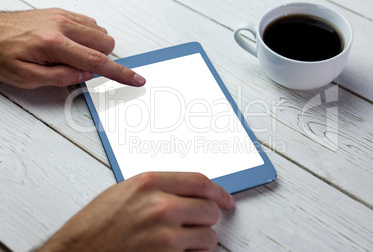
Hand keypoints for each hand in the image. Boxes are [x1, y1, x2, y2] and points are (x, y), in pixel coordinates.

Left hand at [0, 8, 144, 88]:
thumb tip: (86, 74)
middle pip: (106, 43)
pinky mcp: (60, 11)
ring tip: (73, 56)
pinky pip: (89, 22)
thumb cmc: (0, 54)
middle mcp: (62, 26)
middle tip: (82, 67)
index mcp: (54, 45)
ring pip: (100, 32)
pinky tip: (72, 44)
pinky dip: (88, 36)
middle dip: (103, 58)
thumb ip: (61, 78)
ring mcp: (62, 16)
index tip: (136, 79)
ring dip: (95, 47)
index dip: (121, 73)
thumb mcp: (27, 78)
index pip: (98, 62)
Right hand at [37, 172, 234, 251]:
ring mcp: (164, 235)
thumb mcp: (125, 192)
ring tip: (186, 240)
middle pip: (209, 208)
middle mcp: (160, 206)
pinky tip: (178, 251)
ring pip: (208, 235)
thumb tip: (189, 191)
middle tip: (202, 221)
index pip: (200, 181)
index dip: (218, 191)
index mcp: (149, 183)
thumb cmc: (95, 225)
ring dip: (202, 239)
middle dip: (209, 216)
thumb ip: (159, 188)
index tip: (225, 198)